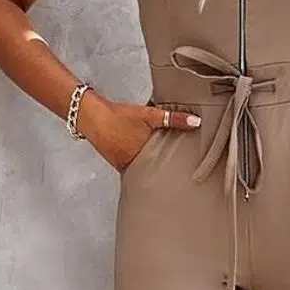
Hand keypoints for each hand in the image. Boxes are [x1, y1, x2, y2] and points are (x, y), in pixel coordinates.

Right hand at [78, 90, 200, 172]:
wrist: (92, 117)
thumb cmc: (120, 116)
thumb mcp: (150, 115)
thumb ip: (173, 119)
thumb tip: (196, 122)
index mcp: (146, 156)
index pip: (167, 166)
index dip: (177, 168)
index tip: (189, 172)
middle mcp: (136, 165)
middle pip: (156, 170)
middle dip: (166, 170)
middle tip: (181, 174)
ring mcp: (126, 166)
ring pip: (145, 169)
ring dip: (152, 168)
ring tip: (166, 170)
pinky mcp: (119, 164)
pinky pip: (134, 167)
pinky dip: (140, 164)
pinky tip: (145, 162)